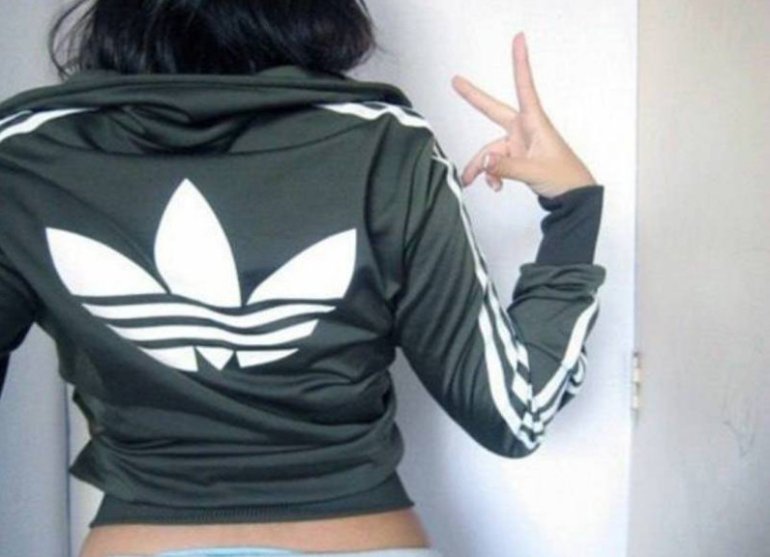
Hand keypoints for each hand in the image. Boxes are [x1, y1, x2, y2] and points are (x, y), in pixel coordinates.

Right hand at [451, 32, 596, 198]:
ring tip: (470, 181)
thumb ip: (507, 167)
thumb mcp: (535, 172)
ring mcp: (519, 143)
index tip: (519, 40)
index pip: (525, 87)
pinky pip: (495, 162)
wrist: (574, 196)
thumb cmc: (564, 177)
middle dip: (475, 99)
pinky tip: (494, 186)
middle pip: (494, 111)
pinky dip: (491, 174)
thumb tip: (485, 161)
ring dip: (480, 165)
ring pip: (490, 149)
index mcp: (534, 123)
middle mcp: (524, 129)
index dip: (520, 63)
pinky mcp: (516, 157)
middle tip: (456, 82)